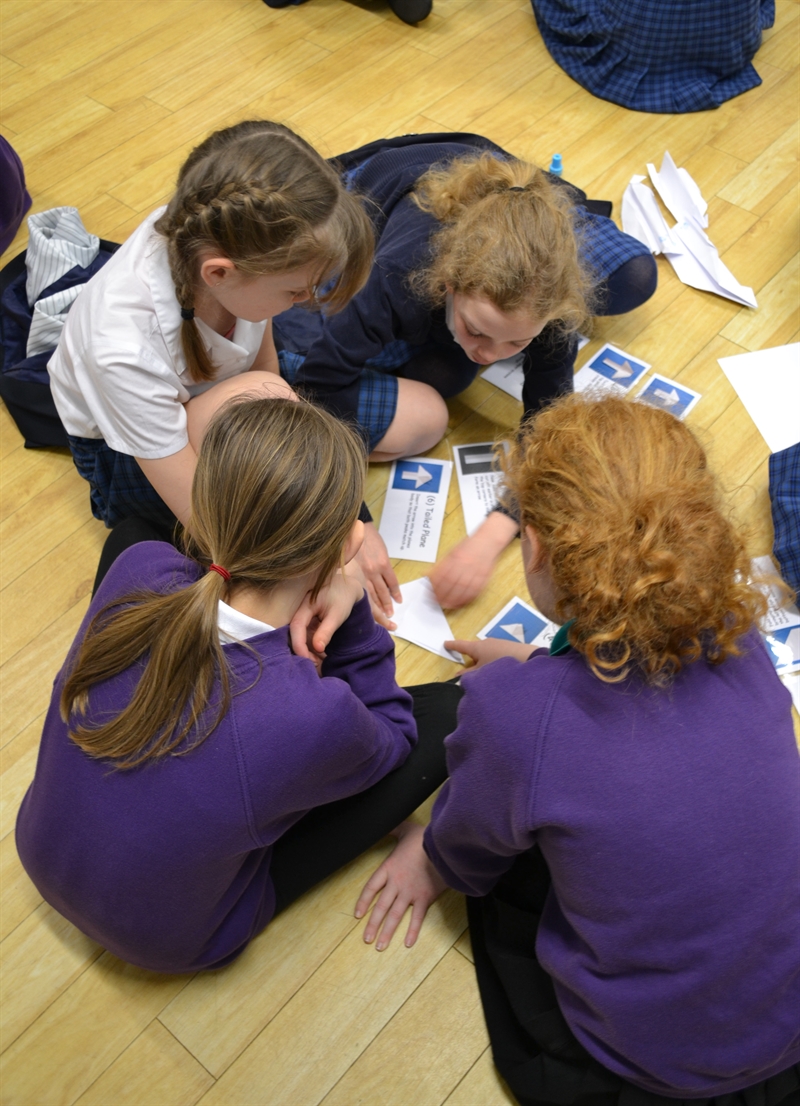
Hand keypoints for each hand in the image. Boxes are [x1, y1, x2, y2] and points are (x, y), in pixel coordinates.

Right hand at [289, 571, 363, 661]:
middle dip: (303, 650)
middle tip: (316, 664)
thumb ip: (326, 630)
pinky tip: (320, 653)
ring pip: (299, 636)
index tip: (307, 660)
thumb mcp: (337, 615)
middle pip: (294, 634)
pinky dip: (311, 645)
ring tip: (320, 661)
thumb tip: (317, 648)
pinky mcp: (306, 621)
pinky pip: (305, 635)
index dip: (298, 644)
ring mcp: (302, 616)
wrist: (347, 588)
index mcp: (305, 605)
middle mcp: (300, 610)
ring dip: (307, 649)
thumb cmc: (343, 598)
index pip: (296, 626)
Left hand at [355, 522, 400, 629]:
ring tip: (391, 615)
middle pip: (372, 600)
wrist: (356, 526)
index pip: (360, 600)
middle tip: (387, 624)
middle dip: (379, 614)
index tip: (371, 622)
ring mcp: (374, 570)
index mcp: (351, 578)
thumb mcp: (342, 563)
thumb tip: (350, 591)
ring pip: (382, 592)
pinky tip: (398, 599)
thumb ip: (348, 577)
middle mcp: (362, 576)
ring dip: (387, 605)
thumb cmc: (346, 544)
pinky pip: (391, 581)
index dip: (366, 612)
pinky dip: (395, 591)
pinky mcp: (383, 563)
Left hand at [355, 822, 446, 950]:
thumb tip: (383, 823)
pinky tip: (407, 943)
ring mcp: (410, 892)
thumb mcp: (405, 829)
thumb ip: (393, 829)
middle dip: (372, 924)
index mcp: (389, 868)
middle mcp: (397, 884)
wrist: (443, 846)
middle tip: (366, 939)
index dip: (363, 901)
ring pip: (395, 915)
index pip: (371, 888)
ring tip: (379, 946)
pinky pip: (417, 917)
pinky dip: (413, 931)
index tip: (358, 914)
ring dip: (387, 932)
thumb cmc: (424, 837)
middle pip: (381, 907)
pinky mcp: (425, 897)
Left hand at [430, 511, 518, 608]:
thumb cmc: (470, 546)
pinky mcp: (484, 577)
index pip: (441, 575)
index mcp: (455, 557)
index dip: (434, 587)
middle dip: (442, 595)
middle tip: (436, 602)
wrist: (488, 540)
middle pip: (450, 584)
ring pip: (462, 590)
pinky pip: (474, 591)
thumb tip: (428, 575)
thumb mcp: (452, 552)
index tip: (429, 593)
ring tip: (446, 605)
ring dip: (453, 600)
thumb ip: (441, 564)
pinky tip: (460, 602)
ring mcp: (475, 571)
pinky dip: (466, 599)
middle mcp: (465, 565)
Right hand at [446, 637, 534, 669]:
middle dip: (470, 660)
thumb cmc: (500, 665)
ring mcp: (498, 644)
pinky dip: (492, 663)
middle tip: (468, 671)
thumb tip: (458, 676)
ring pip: (485, 654)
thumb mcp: (482, 674)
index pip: (460, 645)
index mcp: (477, 647)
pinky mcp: (508, 649)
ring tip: (486, 676)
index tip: (445, 643)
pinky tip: (498, 673)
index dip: (452, 646)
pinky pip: (495, 656)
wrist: (528, 660)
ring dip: (483, 663)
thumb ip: (469, 676)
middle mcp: (486, 643)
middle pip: (474, 651)